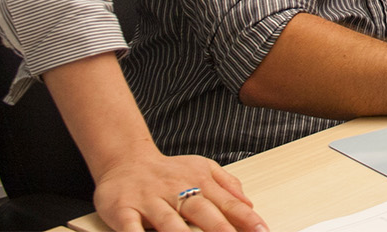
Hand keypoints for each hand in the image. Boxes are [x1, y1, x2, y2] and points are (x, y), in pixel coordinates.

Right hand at [91, 148, 267, 231]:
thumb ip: (227, 185)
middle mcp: (176, 190)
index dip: (245, 218)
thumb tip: (250, 203)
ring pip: (168, 221)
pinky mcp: (123, 209)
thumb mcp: (202, 168)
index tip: (262, 231)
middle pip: (201, 211)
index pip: (226, 202)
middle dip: (220, 229)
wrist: (125, 161)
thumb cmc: (168, 172)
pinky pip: (130, 226)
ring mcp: (150, 200)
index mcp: (198, 181)